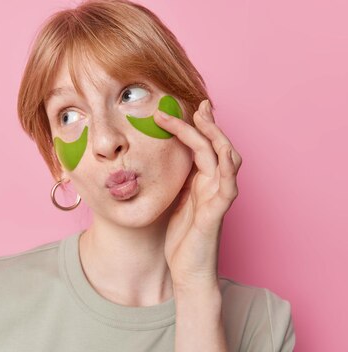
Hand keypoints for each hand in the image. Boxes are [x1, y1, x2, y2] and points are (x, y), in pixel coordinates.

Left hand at [154, 99, 241, 289]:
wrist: (188, 270)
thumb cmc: (182, 238)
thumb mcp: (173, 201)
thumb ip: (175, 180)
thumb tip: (157, 159)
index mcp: (202, 182)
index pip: (203, 146)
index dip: (195, 126)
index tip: (181, 109)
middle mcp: (213, 186)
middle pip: (217, 146)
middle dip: (207, 124)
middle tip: (196, 105)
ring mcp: (217, 199)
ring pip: (226, 160)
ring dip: (216, 137)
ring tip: (204, 118)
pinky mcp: (216, 215)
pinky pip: (228, 189)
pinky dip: (228, 170)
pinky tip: (225, 154)